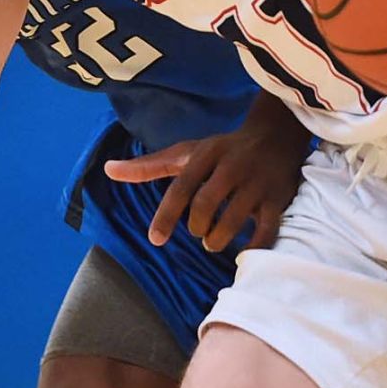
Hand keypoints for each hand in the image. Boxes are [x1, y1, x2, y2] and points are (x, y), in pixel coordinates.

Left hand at [104, 98, 309, 252]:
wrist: (278, 134)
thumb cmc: (224, 150)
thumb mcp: (187, 153)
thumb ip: (149, 166)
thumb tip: (108, 169)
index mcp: (207, 154)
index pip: (181, 188)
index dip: (166, 216)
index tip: (156, 240)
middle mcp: (232, 166)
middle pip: (205, 206)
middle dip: (197, 227)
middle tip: (198, 233)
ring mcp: (257, 183)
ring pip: (232, 221)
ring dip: (217, 240)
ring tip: (213, 242)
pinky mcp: (278, 199)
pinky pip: (266, 231)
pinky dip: (252, 248)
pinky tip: (242, 253)